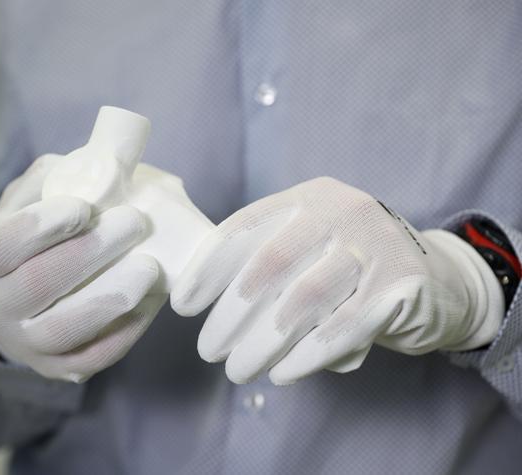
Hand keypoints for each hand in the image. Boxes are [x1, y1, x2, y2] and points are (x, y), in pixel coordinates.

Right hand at [0, 154, 164, 382]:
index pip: (3, 246)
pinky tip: (150, 303)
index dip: (43, 225)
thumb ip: (53, 180)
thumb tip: (101, 163)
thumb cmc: (33, 240)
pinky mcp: (54, 369)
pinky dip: (122, 333)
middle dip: (91, 252)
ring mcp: (22, 345)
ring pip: (65, 327)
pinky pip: (90, 358)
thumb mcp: (29, 203)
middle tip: (135, 222)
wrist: (20, 302)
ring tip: (150, 267)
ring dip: (111, 297)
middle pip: (40, 283)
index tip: (85, 206)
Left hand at [172, 177, 503, 384]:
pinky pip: (344, 326)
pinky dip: (306, 355)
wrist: (434, 280)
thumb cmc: (348, 269)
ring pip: (304, 299)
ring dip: (263, 342)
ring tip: (238, 371)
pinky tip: (282, 373)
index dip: (208, 268)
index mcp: (306, 199)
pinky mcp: (402, 283)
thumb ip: (263, 263)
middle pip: (270, 265)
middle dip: (231, 314)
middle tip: (208, 352)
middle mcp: (340, 211)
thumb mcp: (308, 249)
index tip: (183, 306)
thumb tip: (194, 296)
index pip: (245, 228)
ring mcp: (375, 244)